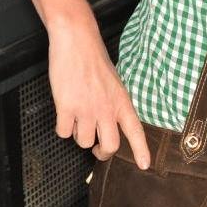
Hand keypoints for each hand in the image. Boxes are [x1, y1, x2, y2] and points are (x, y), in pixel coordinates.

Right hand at [48, 13, 150, 168]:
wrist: (77, 41)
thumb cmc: (94, 58)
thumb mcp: (114, 81)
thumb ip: (113, 103)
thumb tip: (109, 120)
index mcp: (121, 101)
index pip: (136, 131)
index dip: (141, 151)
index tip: (145, 166)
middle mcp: (106, 109)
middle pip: (109, 146)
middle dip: (102, 153)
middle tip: (97, 149)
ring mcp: (86, 110)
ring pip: (83, 141)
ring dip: (79, 134)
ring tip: (77, 118)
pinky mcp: (66, 108)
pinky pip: (63, 132)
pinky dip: (62, 127)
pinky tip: (63, 115)